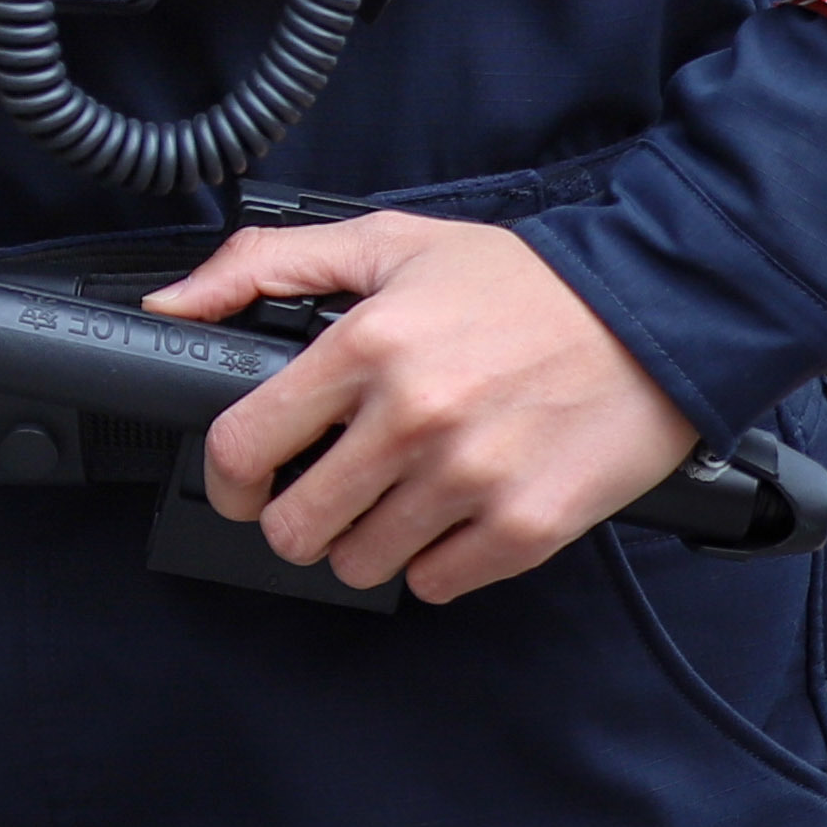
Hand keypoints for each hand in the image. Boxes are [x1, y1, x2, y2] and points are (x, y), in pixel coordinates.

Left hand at [149, 213, 703, 601]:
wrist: (654, 315)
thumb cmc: (520, 283)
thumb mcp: (384, 243)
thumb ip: (264, 266)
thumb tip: (172, 305)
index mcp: (366, 347)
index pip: (243, 445)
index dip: (226, 478)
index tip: (241, 482)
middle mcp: (412, 420)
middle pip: (296, 526)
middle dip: (296, 518)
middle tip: (323, 494)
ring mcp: (471, 481)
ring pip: (361, 564)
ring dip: (364, 541)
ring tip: (394, 498)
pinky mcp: (528, 527)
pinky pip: (437, 584)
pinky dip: (434, 560)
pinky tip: (451, 514)